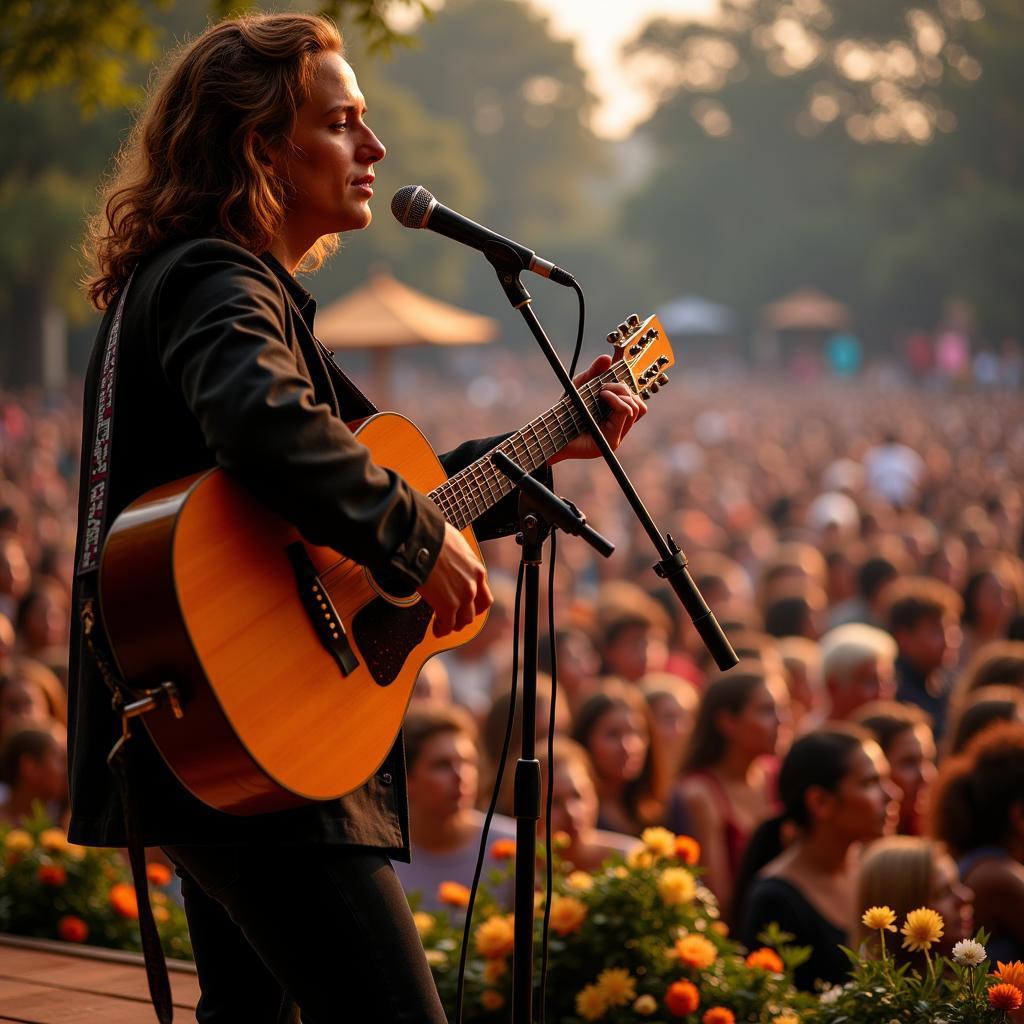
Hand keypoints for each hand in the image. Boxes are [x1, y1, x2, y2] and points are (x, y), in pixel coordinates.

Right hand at [416, 522, 491, 636]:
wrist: (424, 540)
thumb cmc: (435, 537)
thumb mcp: (457, 547)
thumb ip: (459, 561)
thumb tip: (451, 563)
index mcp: (477, 570)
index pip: (484, 597)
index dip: (474, 606)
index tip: (466, 609)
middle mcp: (473, 585)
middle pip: (474, 612)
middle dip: (462, 618)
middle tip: (453, 619)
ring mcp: (462, 596)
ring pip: (463, 621)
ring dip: (453, 625)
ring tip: (442, 625)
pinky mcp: (448, 605)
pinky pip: (447, 625)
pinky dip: (442, 630)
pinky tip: (436, 629)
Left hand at [550, 353, 645, 463]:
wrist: (551, 430)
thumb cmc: (565, 411)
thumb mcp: (580, 387)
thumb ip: (594, 373)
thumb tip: (607, 358)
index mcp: (615, 417)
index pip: (636, 402)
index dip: (628, 388)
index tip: (608, 382)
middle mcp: (618, 427)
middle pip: (639, 403)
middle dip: (622, 388)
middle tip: (603, 388)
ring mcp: (617, 435)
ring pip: (635, 407)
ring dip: (620, 393)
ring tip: (601, 393)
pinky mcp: (611, 441)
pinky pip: (625, 412)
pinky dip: (616, 400)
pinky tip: (602, 396)